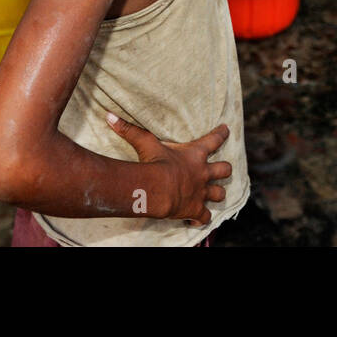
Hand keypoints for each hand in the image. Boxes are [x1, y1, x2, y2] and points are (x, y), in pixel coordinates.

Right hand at [107, 113, 231, 225]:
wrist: (159, 189)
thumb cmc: (154, 164)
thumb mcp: (145, 143)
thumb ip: (130, 129)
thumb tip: (110, 116)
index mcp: (195, 154)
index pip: (214, 139)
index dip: (221, 134)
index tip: (226, 129)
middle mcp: (203, 173)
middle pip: (224, 170)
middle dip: (224, 170)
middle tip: (223, 170)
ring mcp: (202, 193)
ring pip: (220, 194)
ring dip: (217, 194)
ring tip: (214, 195)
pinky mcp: (196, 210)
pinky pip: (205, 217)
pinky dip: (202, 219)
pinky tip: (197, 220)